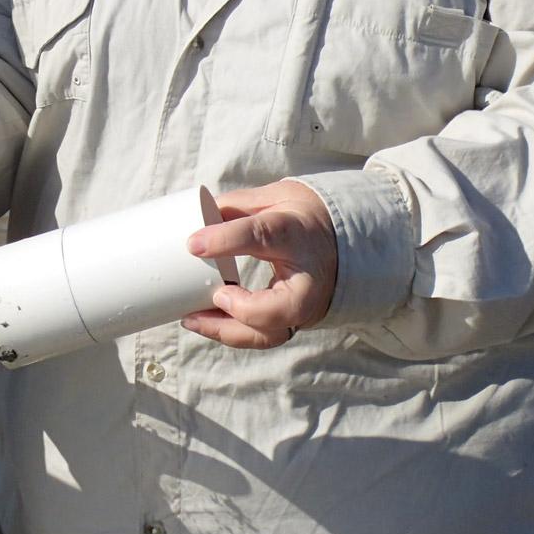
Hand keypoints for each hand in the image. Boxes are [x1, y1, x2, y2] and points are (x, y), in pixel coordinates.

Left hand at [180, 180, 337, 349]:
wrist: (342, 240)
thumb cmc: (301, 217)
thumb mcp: (274, 198)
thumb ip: (236, 208)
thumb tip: (196, 223)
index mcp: (297, 234)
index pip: (263, 236)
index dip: (227, 240)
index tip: (193, 244)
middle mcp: (306, 278)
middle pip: (279, 309)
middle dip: (239, 311)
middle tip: (209, 296)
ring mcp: (303, 307)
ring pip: (269, 334)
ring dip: (227, 331)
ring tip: (191, 319)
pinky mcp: (293, 322)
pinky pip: (263, 335)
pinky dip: (232, 333)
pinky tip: (204, 323)